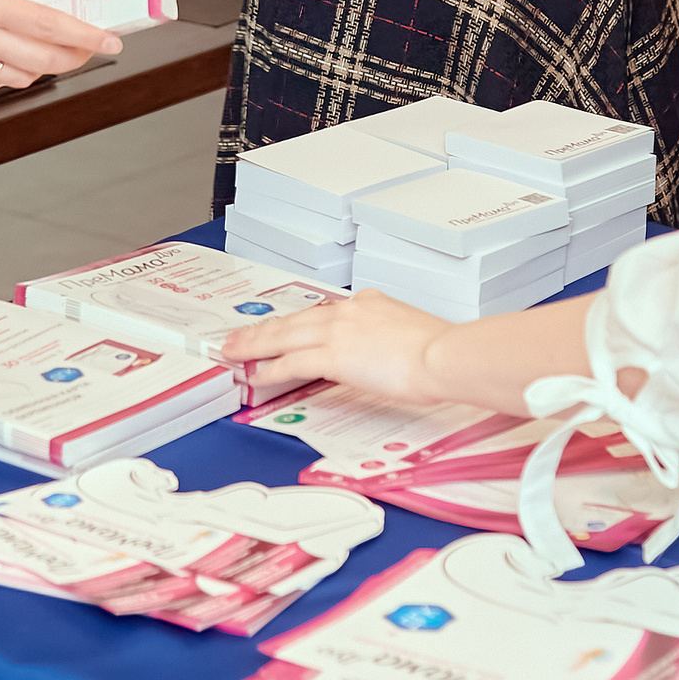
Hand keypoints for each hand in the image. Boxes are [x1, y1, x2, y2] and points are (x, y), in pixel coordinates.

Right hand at [0, 0, 118, 91]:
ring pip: (21, 76)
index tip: (111, 38)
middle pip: (43, 59)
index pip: (46, 25)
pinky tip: (14, 61)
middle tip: (93, 44)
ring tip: (58, 50)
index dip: (84, 35)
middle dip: (76, 56)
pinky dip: (11, 77)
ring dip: (46, 66)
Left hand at [219, 287, 455, 398]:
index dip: (300, 323)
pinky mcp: (334, 357)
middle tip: (238, 336)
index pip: (325, 313)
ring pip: (284, 337)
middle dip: (263, 330)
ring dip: (255, 345)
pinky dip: (271, 369)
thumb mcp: (414, 333)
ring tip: (234, 352)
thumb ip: (393, 337)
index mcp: (370, 304)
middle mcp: (350, 312)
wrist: (444, 354)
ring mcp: (339, 333)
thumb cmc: (441, 350)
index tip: (287, 327)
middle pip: (295, 321)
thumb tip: (389, 352)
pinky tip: (257, 375)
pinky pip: (292, 363)